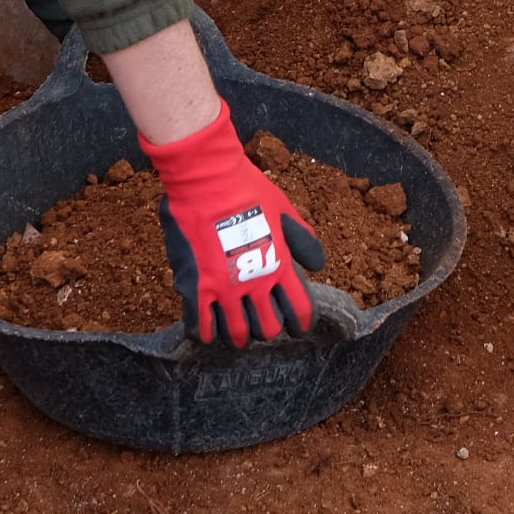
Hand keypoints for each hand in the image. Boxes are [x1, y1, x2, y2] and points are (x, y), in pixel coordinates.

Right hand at [140, 102, 327, 346]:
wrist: (206, 177)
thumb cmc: (246, 189)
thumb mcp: (284, 210)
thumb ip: (301, 239)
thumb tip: (317, 264)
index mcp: (280, 264)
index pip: (300, 310)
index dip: (301, 324)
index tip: (298, 327)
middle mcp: (255, 282)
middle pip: (268, 328)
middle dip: (268, 329)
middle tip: (262, 322)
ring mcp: (224, 288)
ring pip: (236, 333)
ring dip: (238, 335)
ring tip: (235, 331)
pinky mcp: (195, 286)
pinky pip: (199, 326)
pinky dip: (204, 334)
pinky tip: (206, 331)